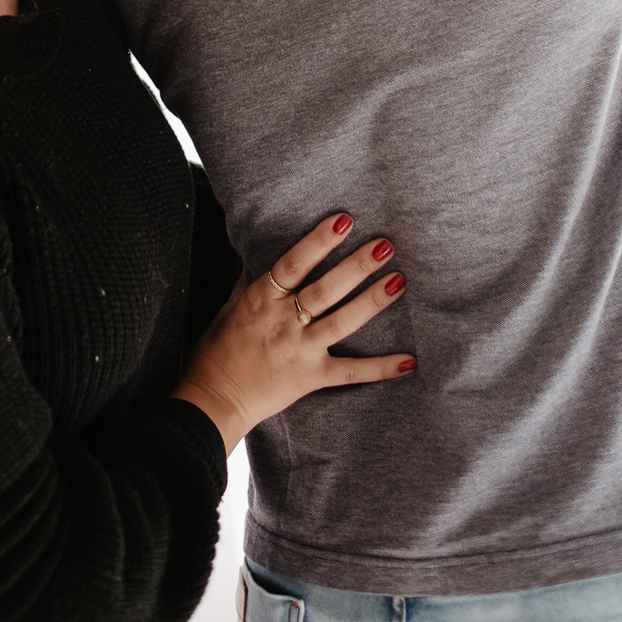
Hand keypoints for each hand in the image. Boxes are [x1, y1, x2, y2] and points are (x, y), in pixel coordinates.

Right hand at [170, 213, 414, 454]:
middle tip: (386, 244)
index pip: (294, 263)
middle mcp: (283, 321)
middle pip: (325, 289)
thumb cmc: (216, 350)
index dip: (319, 242)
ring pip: (341, 322)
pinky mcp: (311, 377)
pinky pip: (350, 372)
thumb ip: (249, 278)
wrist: (212, 400)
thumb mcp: (228, 306)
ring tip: (399, 281)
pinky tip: (410, 360)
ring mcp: (300, 350)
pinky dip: (381, 368)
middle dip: (357, 266)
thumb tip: (257, 249)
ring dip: (371, 302)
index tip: (344, 221)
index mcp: (262, 299)